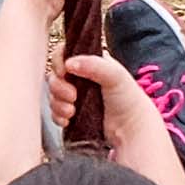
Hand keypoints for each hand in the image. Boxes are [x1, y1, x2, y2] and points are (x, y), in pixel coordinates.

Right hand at [51, 51, 178, 174]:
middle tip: (73, 96)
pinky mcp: (72, 114)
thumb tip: (69, 63)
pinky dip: (58, 116)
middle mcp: (80, 78)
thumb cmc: (128, 99)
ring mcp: (75, 97)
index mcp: (90, 63)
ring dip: (58, 104)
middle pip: (54, 76)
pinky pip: (55, 112)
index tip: (64, 72)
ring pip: (53, 95)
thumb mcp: (115, 75)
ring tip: (72, 111)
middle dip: (59, 88)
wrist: (132, 129)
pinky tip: (68, 120)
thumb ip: (93, 64)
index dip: (59, 62)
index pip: (64, 54)